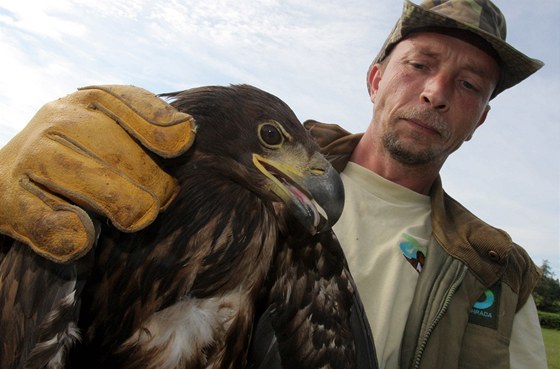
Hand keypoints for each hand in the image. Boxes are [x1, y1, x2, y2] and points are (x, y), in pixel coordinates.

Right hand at [0, 85, 194, 262]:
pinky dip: (75, 236)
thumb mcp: (108, 130)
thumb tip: (186, 133)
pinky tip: (86, 235)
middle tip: (164, 198)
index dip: (159, 128)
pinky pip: (51, 224)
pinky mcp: (7, 200)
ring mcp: (29, 158)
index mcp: (84, 100)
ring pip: (95, 185)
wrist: (9, 179)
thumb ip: (147, 126)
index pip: (127, 104)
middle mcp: (55, 121)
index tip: (183, 147)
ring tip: (136, 218)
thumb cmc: (81, 156)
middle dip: (154, 183)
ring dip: (126, 207)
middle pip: (121, 153)